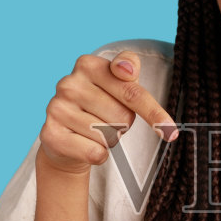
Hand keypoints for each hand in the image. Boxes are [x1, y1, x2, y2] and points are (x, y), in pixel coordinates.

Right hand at [38, 50, 177, 174]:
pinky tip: (85, 146)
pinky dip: (98, 155)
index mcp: (88, 65)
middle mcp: (68, 83)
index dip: (152, 111)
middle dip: (123, 125)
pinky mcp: (51, 135)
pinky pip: (95, 152)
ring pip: (108, 136)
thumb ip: (129, 67)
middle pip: (123, 117)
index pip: (131, 90)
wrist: (65, 140)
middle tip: (108, 121)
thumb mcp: (118, 83)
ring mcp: (57, 109)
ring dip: (109, 140)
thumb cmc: (99, 108)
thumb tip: (127, 69)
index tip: (169, 130)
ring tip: (94, 133)